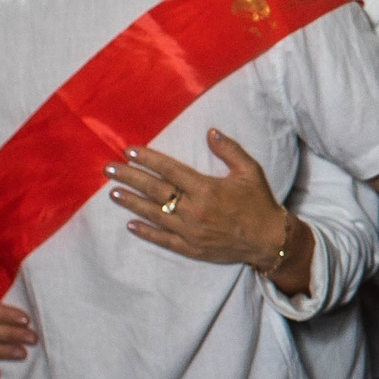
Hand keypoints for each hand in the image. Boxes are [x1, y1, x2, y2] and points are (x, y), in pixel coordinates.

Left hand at [106, 131, 292, 270]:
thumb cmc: (259, 202)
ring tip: (113, 193)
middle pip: (155, 190)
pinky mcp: (190, 247)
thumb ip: (229, 150)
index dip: (148, 159)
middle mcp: (194, 209)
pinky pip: (163, 239)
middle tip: (109, 170)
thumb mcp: (250, 171)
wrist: (269, 240)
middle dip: (130, 178)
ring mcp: (190, 230)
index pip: (170, 170)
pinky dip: (145, 232)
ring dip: (132, 203)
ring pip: (154, 214)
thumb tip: (210, 131)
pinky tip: (130, 225)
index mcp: (207, 188)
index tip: (129, 151)